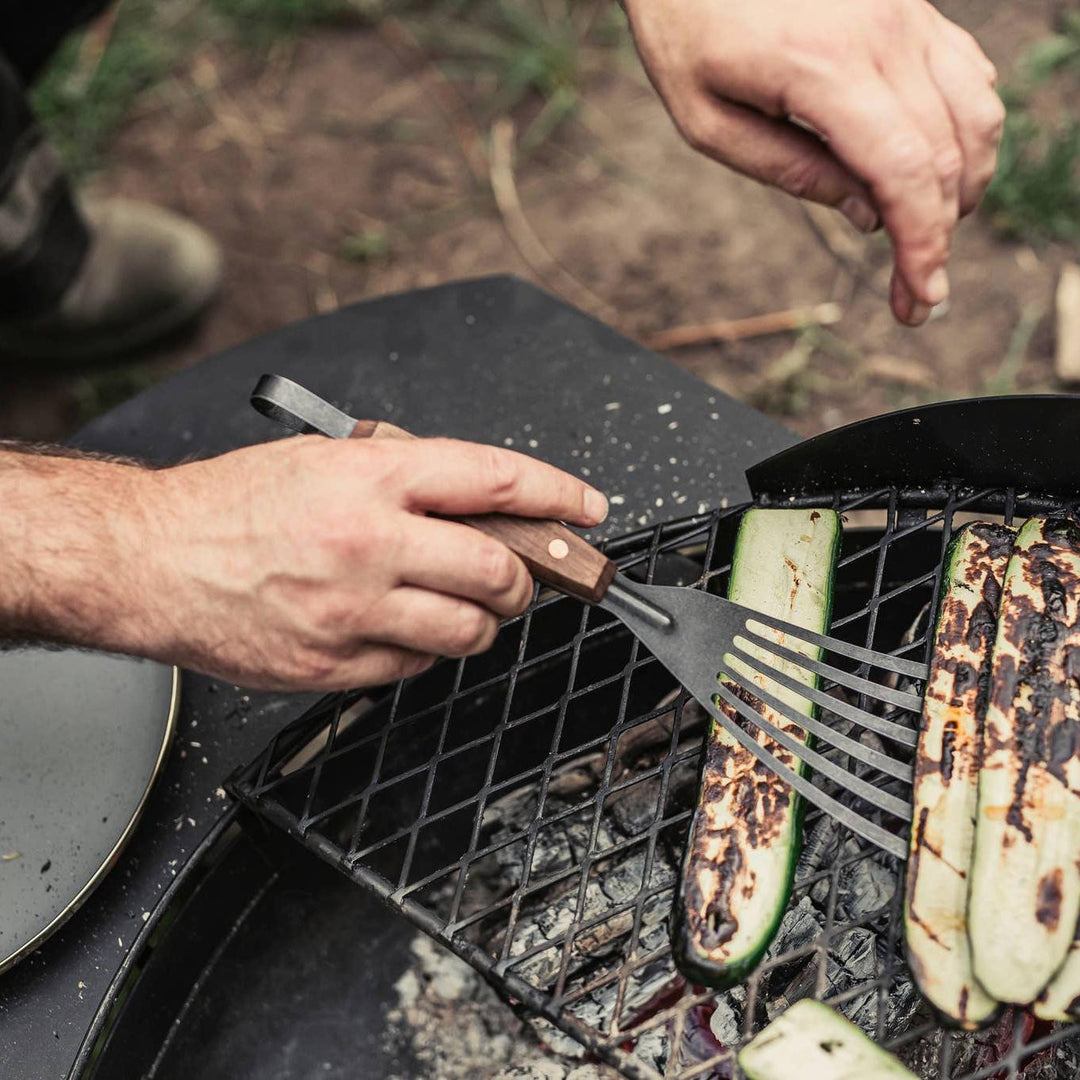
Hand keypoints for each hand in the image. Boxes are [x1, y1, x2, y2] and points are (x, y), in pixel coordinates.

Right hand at [0, 438, 606, 690]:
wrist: (151, 558)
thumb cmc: (231, 504)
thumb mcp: (323, 460)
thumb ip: (402, 476)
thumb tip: (479, 500)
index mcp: (370, 476)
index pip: (495, 478)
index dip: (557, 493)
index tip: (587, 507)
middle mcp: (369, 540)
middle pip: (498, 570)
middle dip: (525, 579)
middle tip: (518, 578)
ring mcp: (353, 609)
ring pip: (468, 631)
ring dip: (481, 622)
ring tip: (459, 607)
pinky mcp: (333, 663)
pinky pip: (415, 669)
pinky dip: (424, 652)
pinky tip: (398, 630)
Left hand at [624, 0, 1004, 325]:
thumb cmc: (686, 28)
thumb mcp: (708, 120)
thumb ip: (790, 170)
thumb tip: (868, 215)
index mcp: (825, 67)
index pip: (903, 171)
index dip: (922, 245)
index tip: (920, 300)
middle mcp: (884, 33)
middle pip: (947, 153)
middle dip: (940, 236)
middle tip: (918, 294)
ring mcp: (906, 12)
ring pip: (975, 112)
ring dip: (963, 187)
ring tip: (926, 234)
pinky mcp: (912, 4)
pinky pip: (967, 72)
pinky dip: (966, 131)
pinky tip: (935, 168)